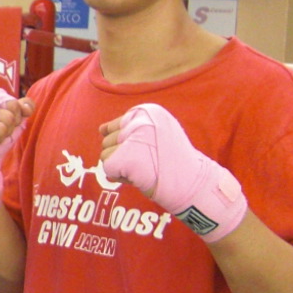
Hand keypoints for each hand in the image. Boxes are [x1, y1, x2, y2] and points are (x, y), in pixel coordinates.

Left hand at [100, 104, 245, 240]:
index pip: (114, 126)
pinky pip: (108, 169)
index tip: (144, 152)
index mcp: (147, 111)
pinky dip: (120, 177)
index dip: (125, 145)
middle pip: (107, 141)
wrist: (191, 182)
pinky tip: (139, 177)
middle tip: (146, 163)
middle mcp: (138, 121)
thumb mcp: (158, 133)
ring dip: (120, 168)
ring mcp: (131, 139)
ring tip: (144, 169)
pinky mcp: (125, 158)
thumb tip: (101, 129)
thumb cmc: (174, 160)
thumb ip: (131, 129)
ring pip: (105, 155)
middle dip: (121, 156)